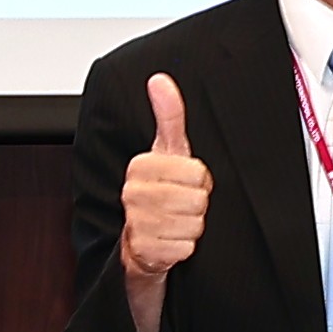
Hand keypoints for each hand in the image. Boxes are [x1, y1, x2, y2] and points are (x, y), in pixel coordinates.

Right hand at [114, 73, 212, 283]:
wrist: (141, 242)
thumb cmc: (160, 193)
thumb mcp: (168, 152)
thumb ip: (168, 115)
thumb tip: (160, 80)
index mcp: (139, 167)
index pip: (197, 172)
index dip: (199, 180)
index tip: (184, 183)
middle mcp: (133, 194)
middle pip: (197, 199)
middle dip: (197, 204)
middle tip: (181, 205)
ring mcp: (136, 223)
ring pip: (193, 223)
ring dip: (192, 226)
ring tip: (176, 222)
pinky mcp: (144, 251)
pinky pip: (186, 247)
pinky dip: (184, 247)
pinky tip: (171, 241)